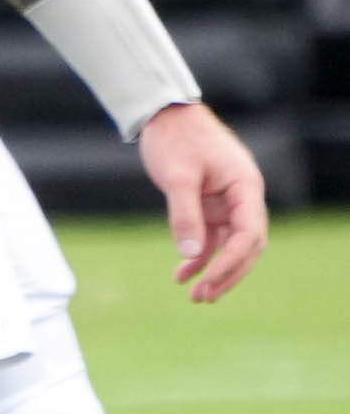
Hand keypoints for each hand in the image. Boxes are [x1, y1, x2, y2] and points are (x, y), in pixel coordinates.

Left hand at [136, 101, 266, 302]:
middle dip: (228, 273)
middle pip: (245, 246)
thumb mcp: (177, 177)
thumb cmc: (176, 139)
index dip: (232, 261)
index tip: (211, 280)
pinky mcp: (208, 205)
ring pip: (228, 245)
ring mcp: (226, 202)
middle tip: (205, 297)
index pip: (249, 234)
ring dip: (214, 270)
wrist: (164, 116)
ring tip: (196, 296)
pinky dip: (197, 256)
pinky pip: (209, 237)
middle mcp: (242, 198)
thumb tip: (188, 253)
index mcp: (246, 188)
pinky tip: (181, 275)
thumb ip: (184, 214)